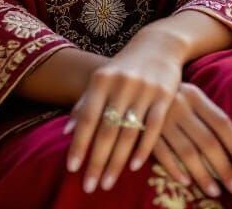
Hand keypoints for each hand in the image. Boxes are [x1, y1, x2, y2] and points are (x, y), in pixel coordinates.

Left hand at [64, 25, 183, 192]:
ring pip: (128, 132)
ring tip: (107, 183)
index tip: (71, 169)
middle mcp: (122, 84)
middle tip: (89, 186)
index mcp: (102, 79)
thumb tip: (66, 131)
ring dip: (117, 162)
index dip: (79, 144)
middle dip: (96, 160)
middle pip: (107, 129)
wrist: (158, 45)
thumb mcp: (102, 78)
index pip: (88, 117)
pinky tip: (134, 168)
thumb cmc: (124, 67)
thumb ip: (84, 102)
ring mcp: (144, 89)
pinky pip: (153, 127)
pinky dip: (143, 149)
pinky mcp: (165, 96)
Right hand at [149, 82, 231, 197]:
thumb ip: (209, 115)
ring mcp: (161, 119)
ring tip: (215, 192)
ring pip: (187, 152)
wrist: (135, 81)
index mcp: (195, 95)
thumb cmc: (173, 94)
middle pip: (207, 141)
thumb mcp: (191, 95)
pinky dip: (175, 170)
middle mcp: (179, 105)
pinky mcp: (144, 131)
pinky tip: (186, 182)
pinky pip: (162, 154)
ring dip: (203, 175)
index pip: (222, 123)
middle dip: (224, 168)